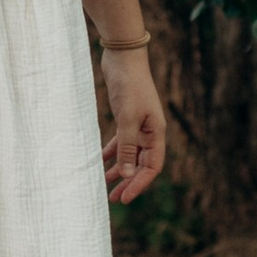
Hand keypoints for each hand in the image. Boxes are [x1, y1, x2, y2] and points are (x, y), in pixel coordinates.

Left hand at [99, 45, 165, 205]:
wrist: (123, 58)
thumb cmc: (130, 86)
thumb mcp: (128, 119)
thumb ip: (126, 147)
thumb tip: (125, 174)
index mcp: (156, 133)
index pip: (152, 167)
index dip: (139, 184)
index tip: (124, 198)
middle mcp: (150, 132)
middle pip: (141, 164)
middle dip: (128, 181)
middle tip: (113, 198)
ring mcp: (138, 125)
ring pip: (129, 155)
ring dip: (118, 170)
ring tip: (104, 184)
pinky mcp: (126, 118)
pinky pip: (120, 142)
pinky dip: (111, 153)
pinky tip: (99, 161)